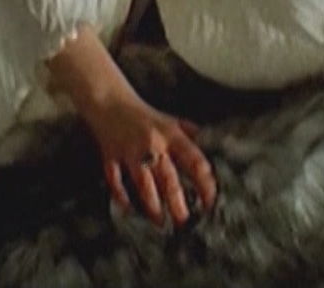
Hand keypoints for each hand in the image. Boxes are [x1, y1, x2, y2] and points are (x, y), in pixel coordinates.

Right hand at [85, 95, 216, 226]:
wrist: (109, 100)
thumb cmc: (142, 113)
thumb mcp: (170, 119)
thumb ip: (190, 133)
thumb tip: (214, 144)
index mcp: (171, 135)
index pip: (194, 161)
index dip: (205, 183)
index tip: (210, 202)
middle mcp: (153, 144)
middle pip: (169, 178)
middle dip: (177, 203)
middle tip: (184, 222)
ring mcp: (130, 152)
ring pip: (143, 184)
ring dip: (153, 206)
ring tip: (160, 222)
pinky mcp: (111, 156)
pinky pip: (116, 181)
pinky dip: (121, 196)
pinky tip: (129, 208)